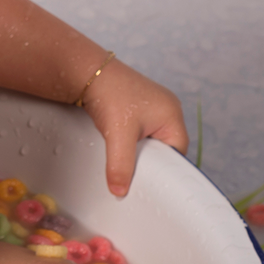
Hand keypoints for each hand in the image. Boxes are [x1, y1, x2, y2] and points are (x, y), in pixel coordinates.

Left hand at [80, 59, 188, 196]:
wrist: (86, 71)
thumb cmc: (108, 94)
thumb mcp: (117, 134)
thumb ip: (121, 165)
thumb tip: (120, 192)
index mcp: (173, 115)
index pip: (177, 154)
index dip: (163, 170)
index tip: (146, 183)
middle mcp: (168, 109)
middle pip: (165, 148)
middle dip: (150, 160)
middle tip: (133, 173)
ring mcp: (154, 106)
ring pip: (152, 140)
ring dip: (139, 150)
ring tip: (124, 157)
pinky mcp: (139, 106)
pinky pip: (142, 131)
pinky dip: (132, 140)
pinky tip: (119, 145)